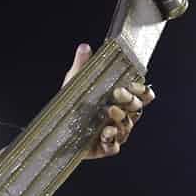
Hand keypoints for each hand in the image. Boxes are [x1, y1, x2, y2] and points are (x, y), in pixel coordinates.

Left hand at [63, 43, 152, 159]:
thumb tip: (84, 46)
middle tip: (118, 93)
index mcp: (119, 100)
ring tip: (109, 111)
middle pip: (137, 110)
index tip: (135, 84)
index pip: (141, 96)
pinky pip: (114, 147)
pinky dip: (112, 140)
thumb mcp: (74, 81)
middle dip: (131, 101)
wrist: (52, 127)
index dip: (143, 91)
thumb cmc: (69, 103)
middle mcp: (119, 117)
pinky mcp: (102, 148)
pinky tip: (105, 133)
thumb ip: (82, 65)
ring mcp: (112, 133)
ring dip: (121, 120)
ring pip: (127, 128)